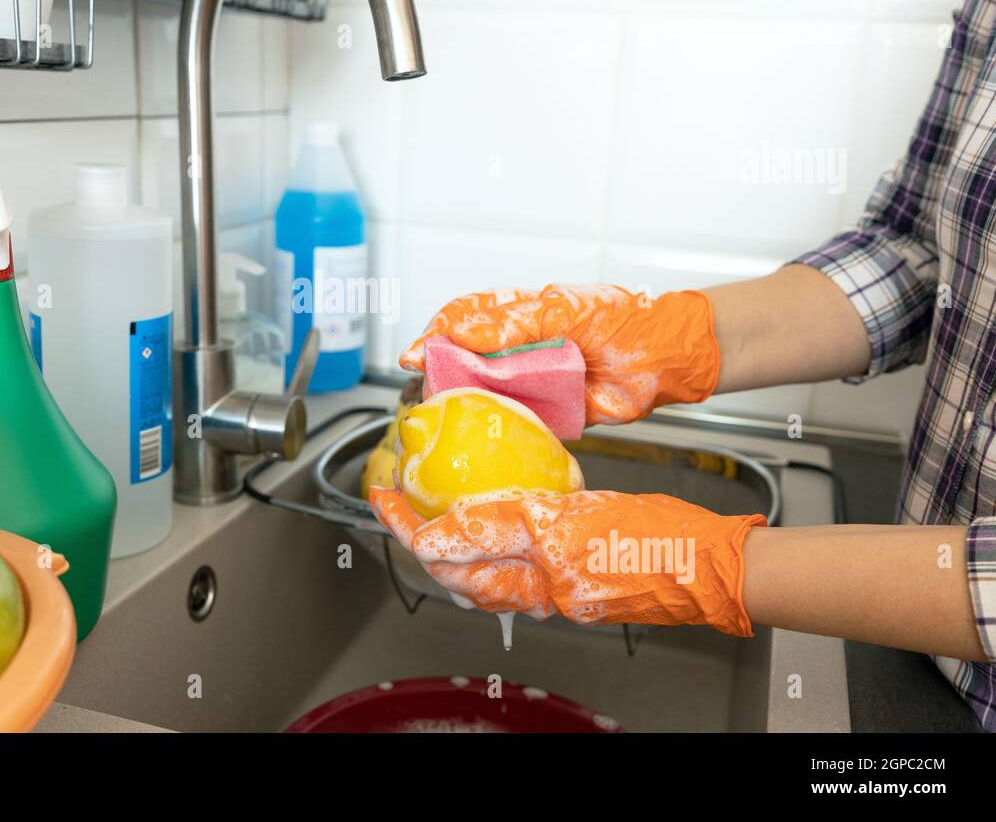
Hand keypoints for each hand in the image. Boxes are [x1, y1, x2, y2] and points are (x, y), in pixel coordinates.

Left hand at [369, 486, 763, 635]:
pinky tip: (492, 531)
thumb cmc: (660, 539)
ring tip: (430, 518)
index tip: (382, 498)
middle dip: (419, 540)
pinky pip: (516, 578)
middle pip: (457, 573)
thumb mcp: (574, 516)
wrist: (711, 568)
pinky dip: (492, 556)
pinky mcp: (573, 590)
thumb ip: (507, 526)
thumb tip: (441, 536)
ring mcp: (556, 595)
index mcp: (535, 571)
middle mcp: (538, 592)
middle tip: (397, 503)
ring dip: (450, 552)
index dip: (407, 525)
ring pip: (483, 579)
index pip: (449, 550)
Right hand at [399, 284, 719, 424]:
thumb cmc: (619, 320)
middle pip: (461, 363)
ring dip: (458, 408)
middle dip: (435, 377)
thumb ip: (507, 324)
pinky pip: (512, 427)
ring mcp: (530, 384)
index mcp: (515, 317)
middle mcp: (516, 351)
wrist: (665, 357)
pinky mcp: (548, 416)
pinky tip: (475, 441)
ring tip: (436, 420)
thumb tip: (456, 335)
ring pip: (481, 397)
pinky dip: (493, 434)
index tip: (414, 356)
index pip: (460, 321)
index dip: (432, 337)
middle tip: (419, 394)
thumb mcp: (558, 311)